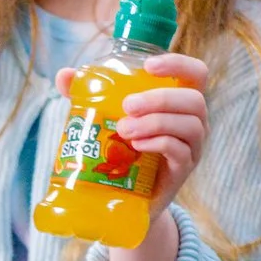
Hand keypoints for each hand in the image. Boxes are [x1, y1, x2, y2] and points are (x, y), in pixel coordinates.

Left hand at [59, 53, 209, 215]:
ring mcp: (192, 147)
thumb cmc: (120, 149)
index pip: (196, 74)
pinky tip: (136, 146)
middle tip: (127, 106)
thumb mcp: (104, 118)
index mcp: (178, 103)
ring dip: (156, 122)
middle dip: (160, 99)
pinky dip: (158, 143)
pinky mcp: (183, 170)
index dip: (178, 64)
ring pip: (191, 125)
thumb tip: (64, 74)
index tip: (148, 66)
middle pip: (194, 100)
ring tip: (124, 131)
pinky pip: (180, 151)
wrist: (124, 196)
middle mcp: (193, 122)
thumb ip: (85, 95)